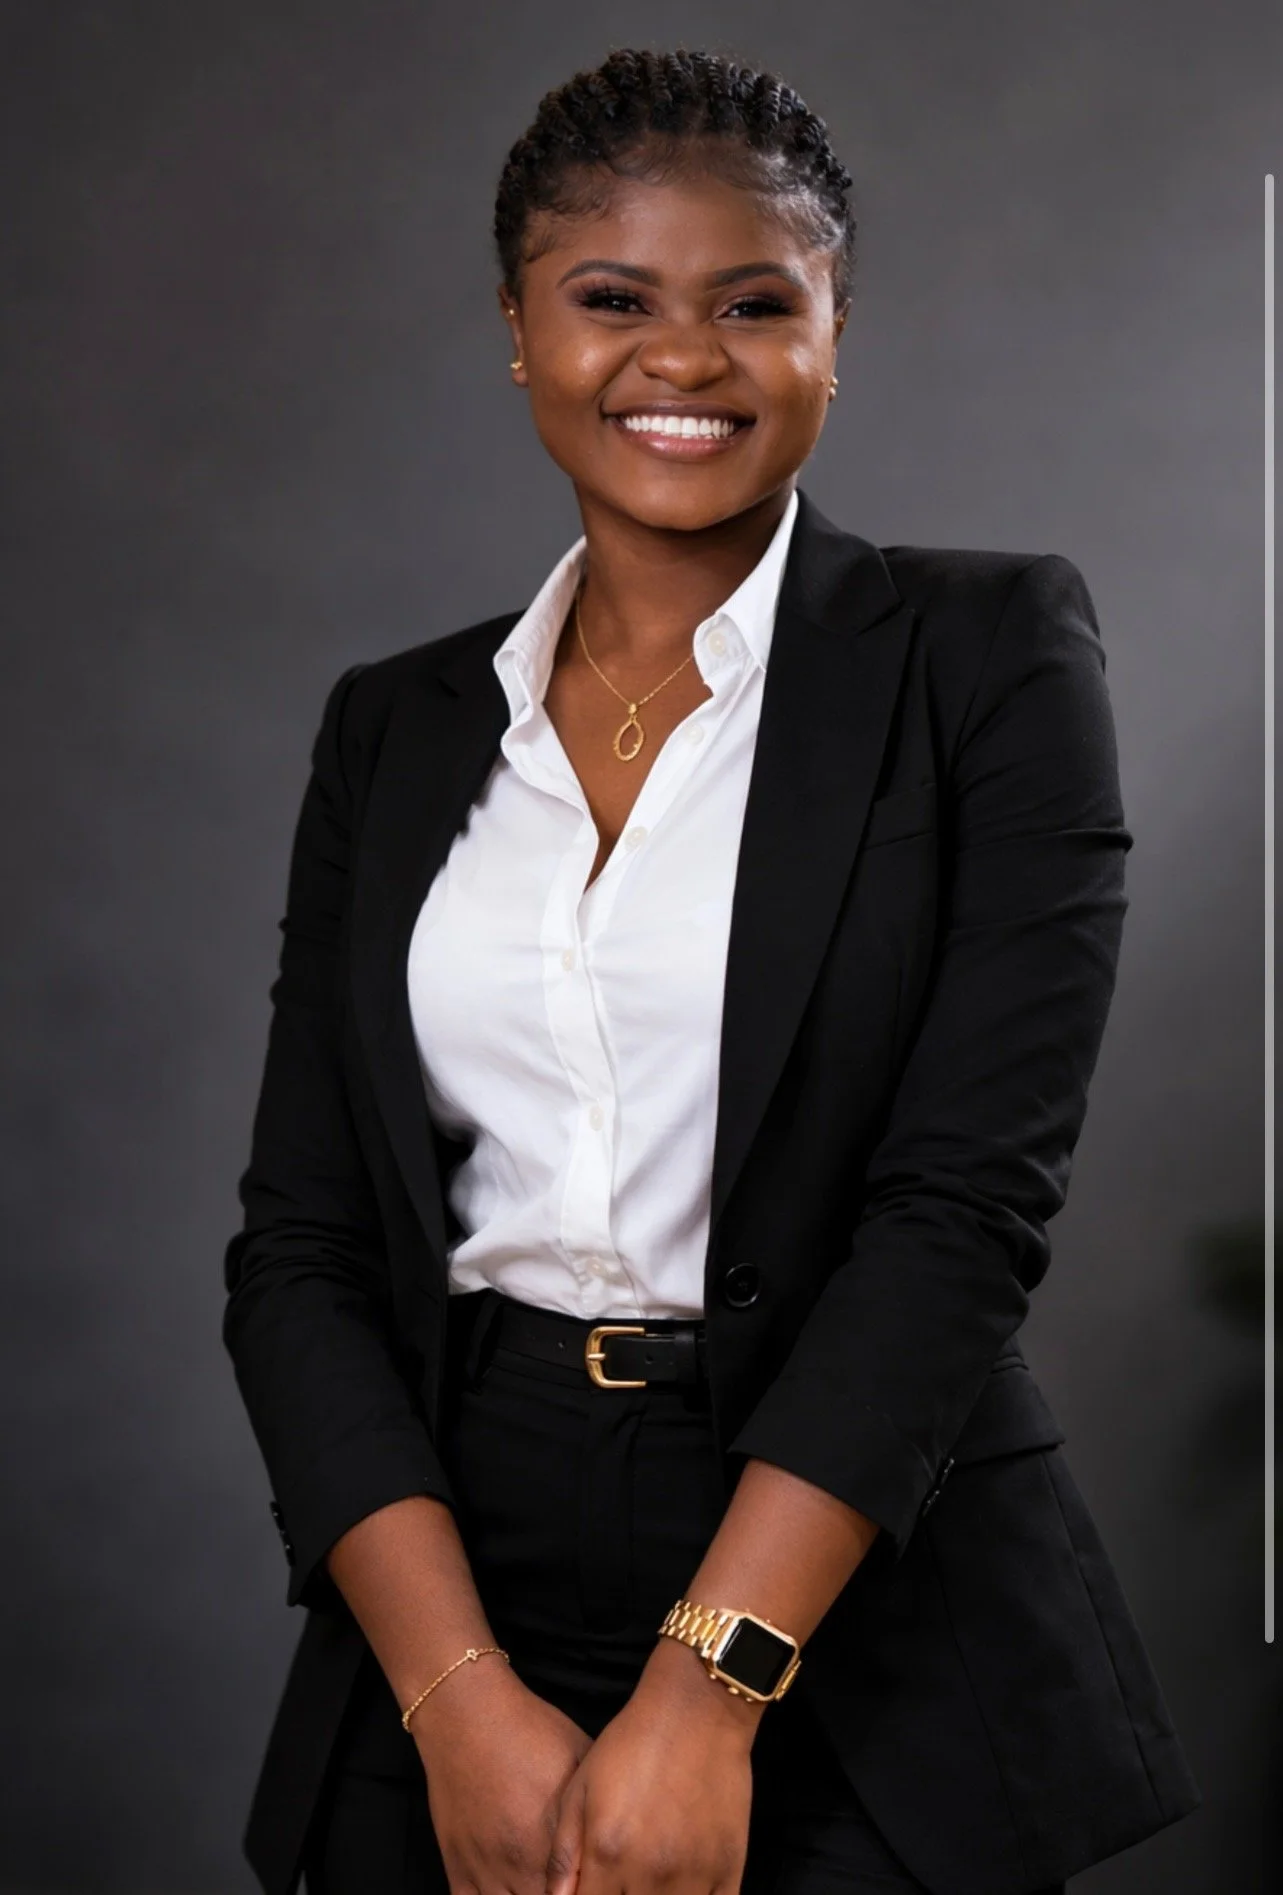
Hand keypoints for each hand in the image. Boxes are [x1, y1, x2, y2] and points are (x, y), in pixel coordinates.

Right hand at [412, 1656, 592, 1894]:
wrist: (468, 1715)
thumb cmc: (529, 1730)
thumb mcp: (581, 1758)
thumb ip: (597, 1807)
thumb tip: (619, 1830)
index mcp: (554, 1840)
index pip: (580, 1890)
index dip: (591, 1888)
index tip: (598, 1882)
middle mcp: (520, 1863)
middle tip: (570, 1884)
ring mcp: (485, 1868)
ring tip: (538, 1885)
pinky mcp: (456, 1866)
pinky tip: (507, 1893)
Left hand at [546, 1638, 761, 1894]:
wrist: (697, 1710)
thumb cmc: (632, 1743)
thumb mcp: (582, 1787)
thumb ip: (564, 1852)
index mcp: (608, 1853)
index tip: (589, 1890)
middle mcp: (651, 1872)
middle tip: (619, 1884)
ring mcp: (694, 1873)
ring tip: (645, 1887)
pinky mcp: (728, 1868)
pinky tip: (681, 1892)